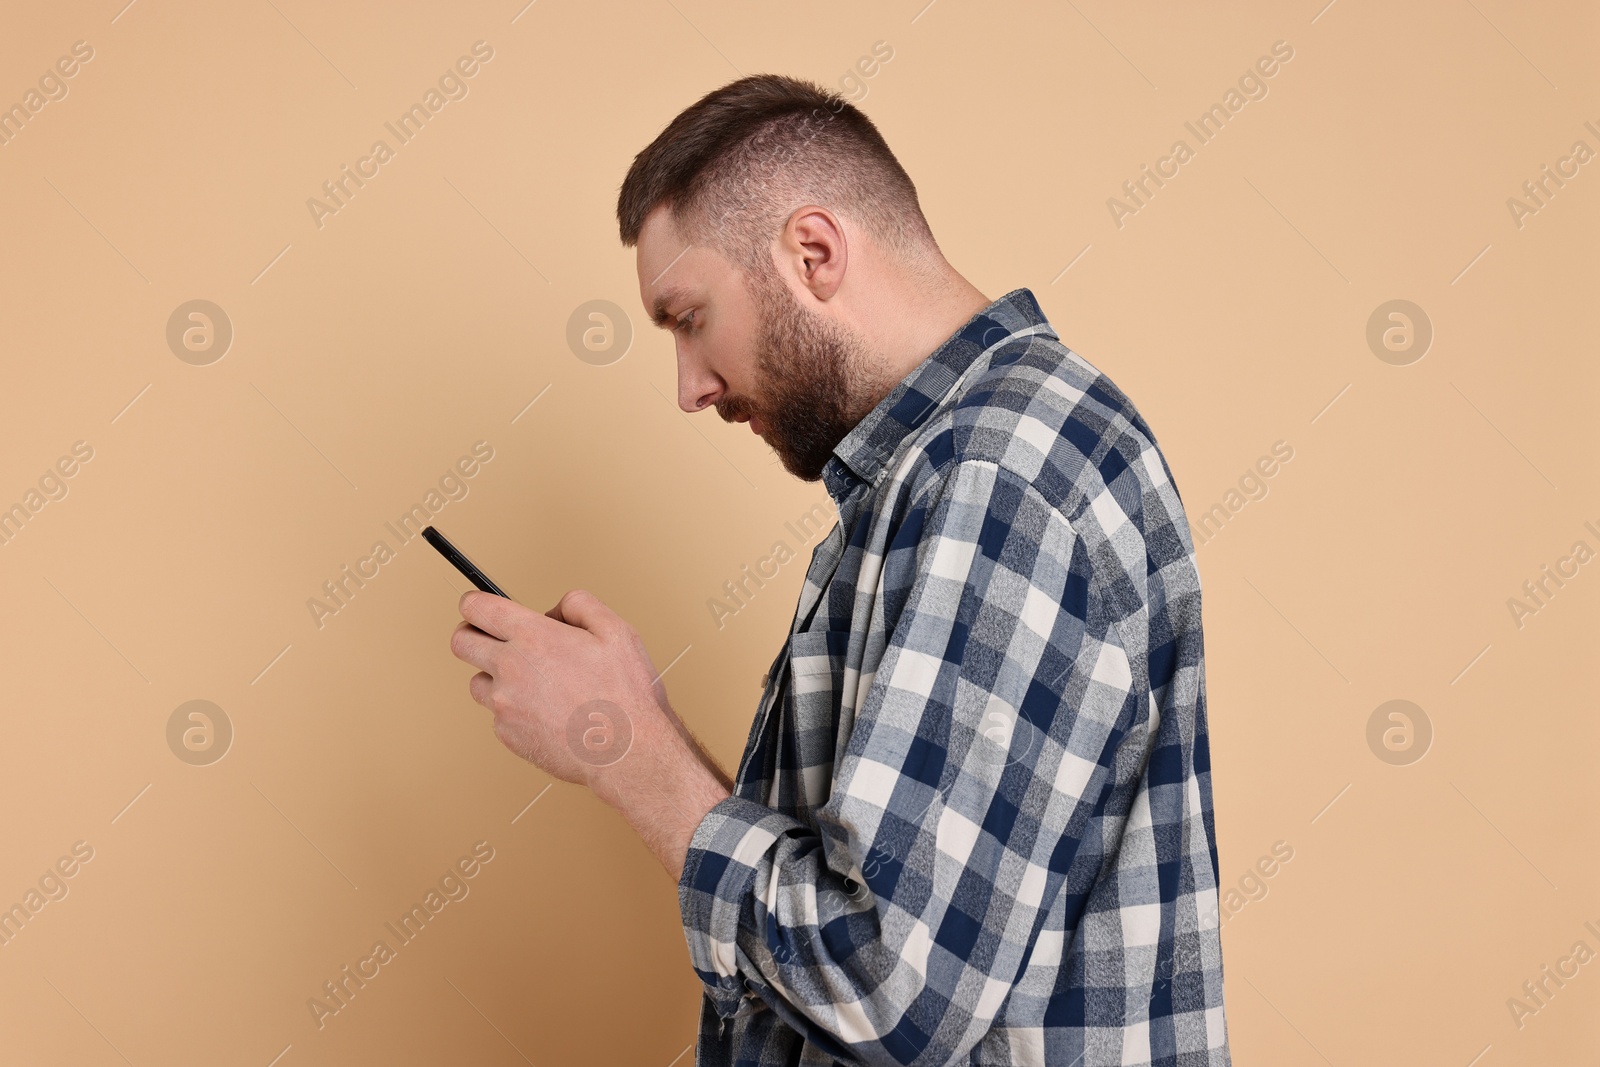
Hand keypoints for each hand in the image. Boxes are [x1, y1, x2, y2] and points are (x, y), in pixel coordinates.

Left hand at [449, 588, 667, 786]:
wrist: (625, 752)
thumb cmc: (625, 697)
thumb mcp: (617, 631)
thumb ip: (581, 605)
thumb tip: (556, 609)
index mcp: (534, 638)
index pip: (476, 609)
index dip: (475, 603)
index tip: (480, 607)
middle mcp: (511, 669)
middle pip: (460, 643)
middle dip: (472, 635)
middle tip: (490, 639)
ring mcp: (505, 705)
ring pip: (477, 682)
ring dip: (494, 676)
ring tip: (530, 682)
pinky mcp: (507, 734)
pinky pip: (497, 715)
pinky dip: (514, 710)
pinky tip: (544, 711)